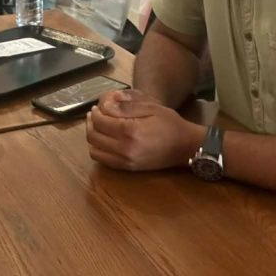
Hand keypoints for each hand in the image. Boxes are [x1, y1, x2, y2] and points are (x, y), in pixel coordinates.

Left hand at [86, 89, 204, 171]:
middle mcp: (124, 149)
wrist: (185, 146)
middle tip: (94, 114)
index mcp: (130, 131)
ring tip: (97, 126)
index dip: (95, 113)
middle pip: (94, 136)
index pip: (101, 122)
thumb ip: (126, 107)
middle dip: (90, 123)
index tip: (96, 107)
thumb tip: (104, 106)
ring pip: (95, 150)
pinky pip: (103, 161)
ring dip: (92, 137)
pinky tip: (103, 140)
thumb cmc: (169, 123)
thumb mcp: (150, 107)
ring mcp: (125, 161)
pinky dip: (98, 150)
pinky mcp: (127, 168)